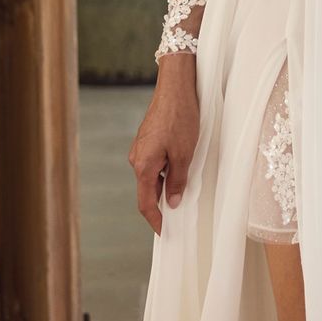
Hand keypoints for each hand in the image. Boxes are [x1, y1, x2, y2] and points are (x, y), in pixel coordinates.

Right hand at [130, 56, 200, 234]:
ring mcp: (140, 149)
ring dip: (165, 185)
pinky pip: (154, 163)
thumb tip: (172, 201)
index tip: (162, 232)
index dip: (154, 220)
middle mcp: (137, 159)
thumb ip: (177, 180)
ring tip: (183, 190)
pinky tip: (179, 169)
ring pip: (152, 176)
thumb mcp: (185, 154)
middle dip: (161, 204)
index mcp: (143, 165)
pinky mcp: (146, 140)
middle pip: (148, 190)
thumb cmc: (180, 118)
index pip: (146, 202)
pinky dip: (165, 171)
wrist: (175, 88)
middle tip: (178, 217)